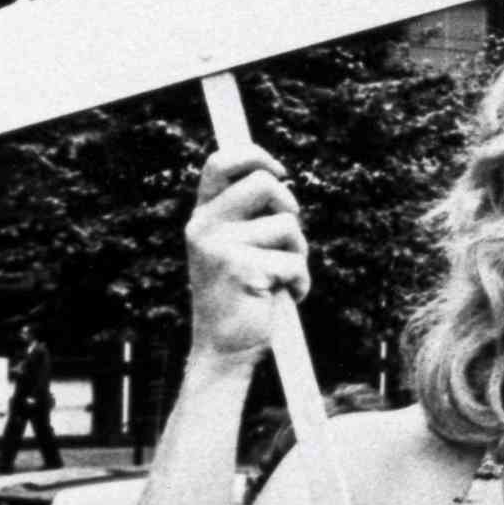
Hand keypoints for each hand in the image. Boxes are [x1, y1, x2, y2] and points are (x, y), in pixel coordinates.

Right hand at [186, 147, 309, 360]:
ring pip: (287, 225)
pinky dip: (300, 282)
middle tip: (287, 238)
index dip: (254, 155)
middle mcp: (204, 227)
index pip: (220, 162)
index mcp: (203, 218)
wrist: (224, 349)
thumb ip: (248, 215)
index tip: (277, 170)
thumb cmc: (241, 296)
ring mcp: (220, 247)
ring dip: (297, 253)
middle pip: (264, 183)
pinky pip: (295, 261)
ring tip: (280, 277)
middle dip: (289, 207)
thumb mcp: (236, 248)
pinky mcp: (242, 269)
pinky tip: (282, 297)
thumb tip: (276, 177)